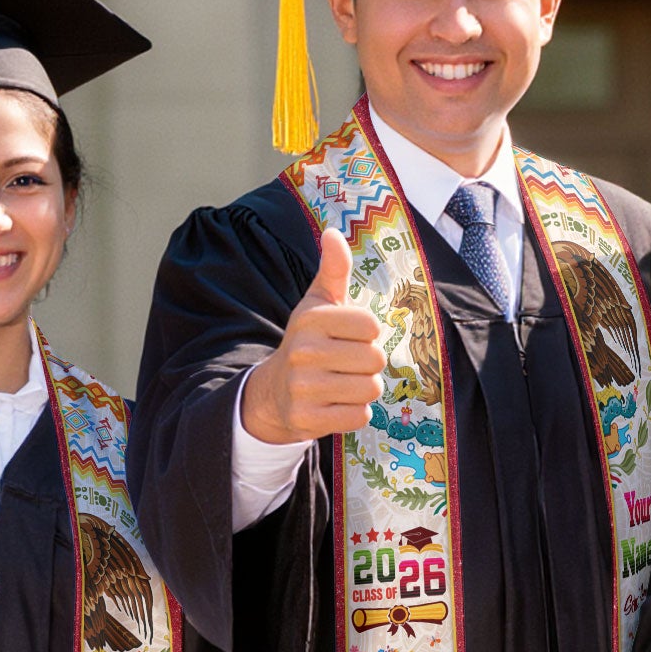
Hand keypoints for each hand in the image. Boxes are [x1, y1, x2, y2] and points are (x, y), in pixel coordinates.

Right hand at [239, 228, 387, 444]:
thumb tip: (333, 232)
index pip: (371, 326)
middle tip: (346, 363)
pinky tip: (335, 403)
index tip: (348, 336)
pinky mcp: (308, 419)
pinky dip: (355, 413)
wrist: (275, 391)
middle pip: (375, 359)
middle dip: (368, 364)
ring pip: (370, 389)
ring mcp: (304, 388)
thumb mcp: (318, 303)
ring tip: (342, 382)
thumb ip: (334, 269)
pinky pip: (359, 417)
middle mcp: (304, 352)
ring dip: (364, 389)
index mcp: (311, 319)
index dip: (367, 333)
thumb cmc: (308, 341)